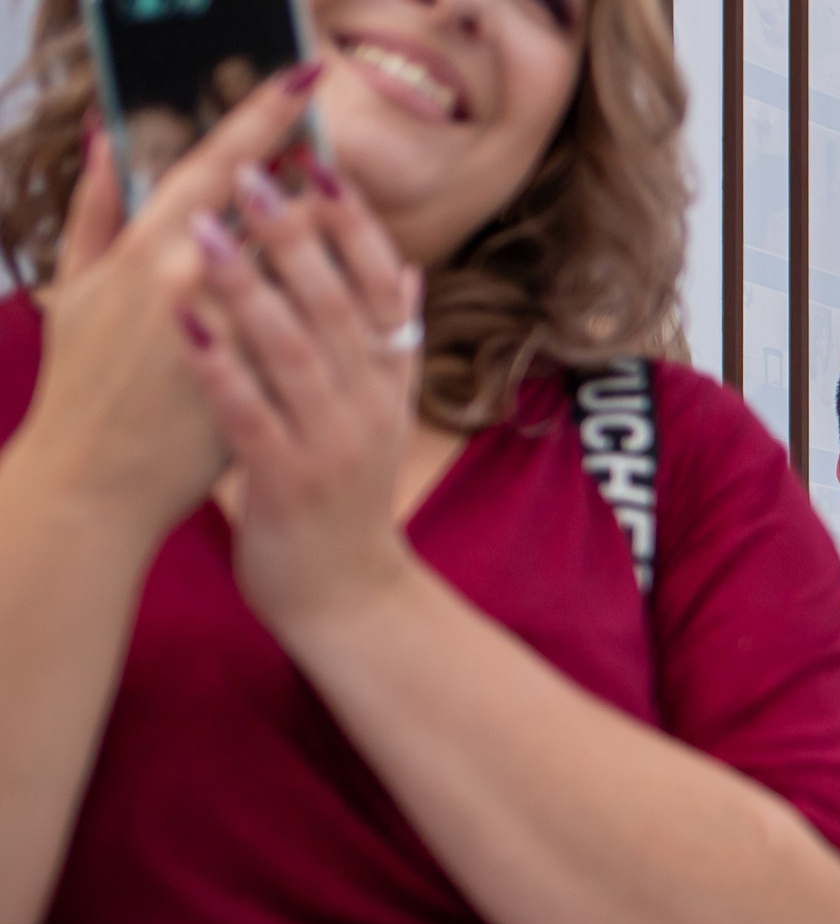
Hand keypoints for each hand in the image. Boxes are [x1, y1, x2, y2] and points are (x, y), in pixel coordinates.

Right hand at [20, 72, 323, 542]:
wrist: (96, 479)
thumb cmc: (84, 381)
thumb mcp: (74, 286)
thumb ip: (97, 210)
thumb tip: (111, 140)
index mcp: (143, 245)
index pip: (213, 161)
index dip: (264, 115)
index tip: (305, 74)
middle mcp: (183, 273)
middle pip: (267, 200)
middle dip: (308, 161)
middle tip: (347, 122)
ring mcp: (221, 324)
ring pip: (296, 260)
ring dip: (330, 225)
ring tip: (355, 190)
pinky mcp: (250, 372)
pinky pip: (305, 327)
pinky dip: (333, 300)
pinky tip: (356, 275)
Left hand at [181, 155, 422, 632]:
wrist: (348, 598)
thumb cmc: (346, 499)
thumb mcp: (386, 417)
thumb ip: (392, 345)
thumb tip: (410, 272)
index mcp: (389, 383)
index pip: (383, 288)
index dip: (353, 226)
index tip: (318, 165)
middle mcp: (370, 407)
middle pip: (336, 306)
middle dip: (293, 236)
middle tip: (253, 173)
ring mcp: (333, 444)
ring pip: (293, 353)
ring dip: (249, 290)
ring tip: (207, 232)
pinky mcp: (288, 481)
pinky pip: (251, 415)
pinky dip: (220, 370)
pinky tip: (185, 328)